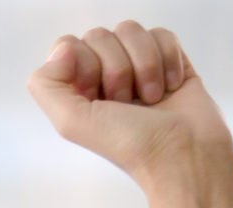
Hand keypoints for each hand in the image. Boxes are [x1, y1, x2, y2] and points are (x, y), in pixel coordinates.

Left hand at [27, 20, 232, 183]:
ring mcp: (137, 66)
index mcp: (77, 89)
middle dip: (116, 68)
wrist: (185, 152)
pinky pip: (162, 34)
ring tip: (151, 98)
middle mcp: (104, 76)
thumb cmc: (129, 144)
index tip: (98, 96)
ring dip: (144, 65)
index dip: (84, 64)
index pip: (68, 45)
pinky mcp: (169, 59)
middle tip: (127, 101)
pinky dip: (168, 60)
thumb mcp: (72, 122)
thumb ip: (47, 85)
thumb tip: (63, 47)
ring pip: (131, 30)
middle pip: (99, 35)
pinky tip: (171, 87)